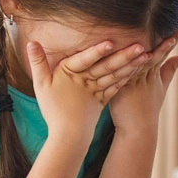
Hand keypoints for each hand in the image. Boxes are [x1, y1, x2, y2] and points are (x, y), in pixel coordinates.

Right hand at [27, 39, 148, 151]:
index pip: (84, 61)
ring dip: (131, 64)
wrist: (67, 135)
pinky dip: (128, 77)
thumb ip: (38, 62)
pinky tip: (139, 68)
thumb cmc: (53, 108)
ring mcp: (97, 90)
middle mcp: (86, 81)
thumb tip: (32, 42)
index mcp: (70, 74)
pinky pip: (118, 86)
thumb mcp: (41, 85)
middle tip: (141, 46)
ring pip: (116, 75)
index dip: (97, 52)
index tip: (111, 42)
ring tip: (146, 55)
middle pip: (106, 66)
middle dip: (125, 56)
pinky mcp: (104, 99)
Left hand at [108, 34, 177, 138]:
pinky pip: (124, 70)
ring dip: (145, 44)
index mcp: (154, 73)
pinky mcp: (123, 87)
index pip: (164, 52)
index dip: (174, 38)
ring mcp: (135, 80)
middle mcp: (147, 75)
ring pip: (141, 59)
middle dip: (166, 38)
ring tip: (149, 28)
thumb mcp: (160, 89)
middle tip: (177, 23)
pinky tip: (124, 48)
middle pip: (156, 52)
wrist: (138, 130)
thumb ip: (169, 71)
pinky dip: (125, 60)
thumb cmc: (147, 110)